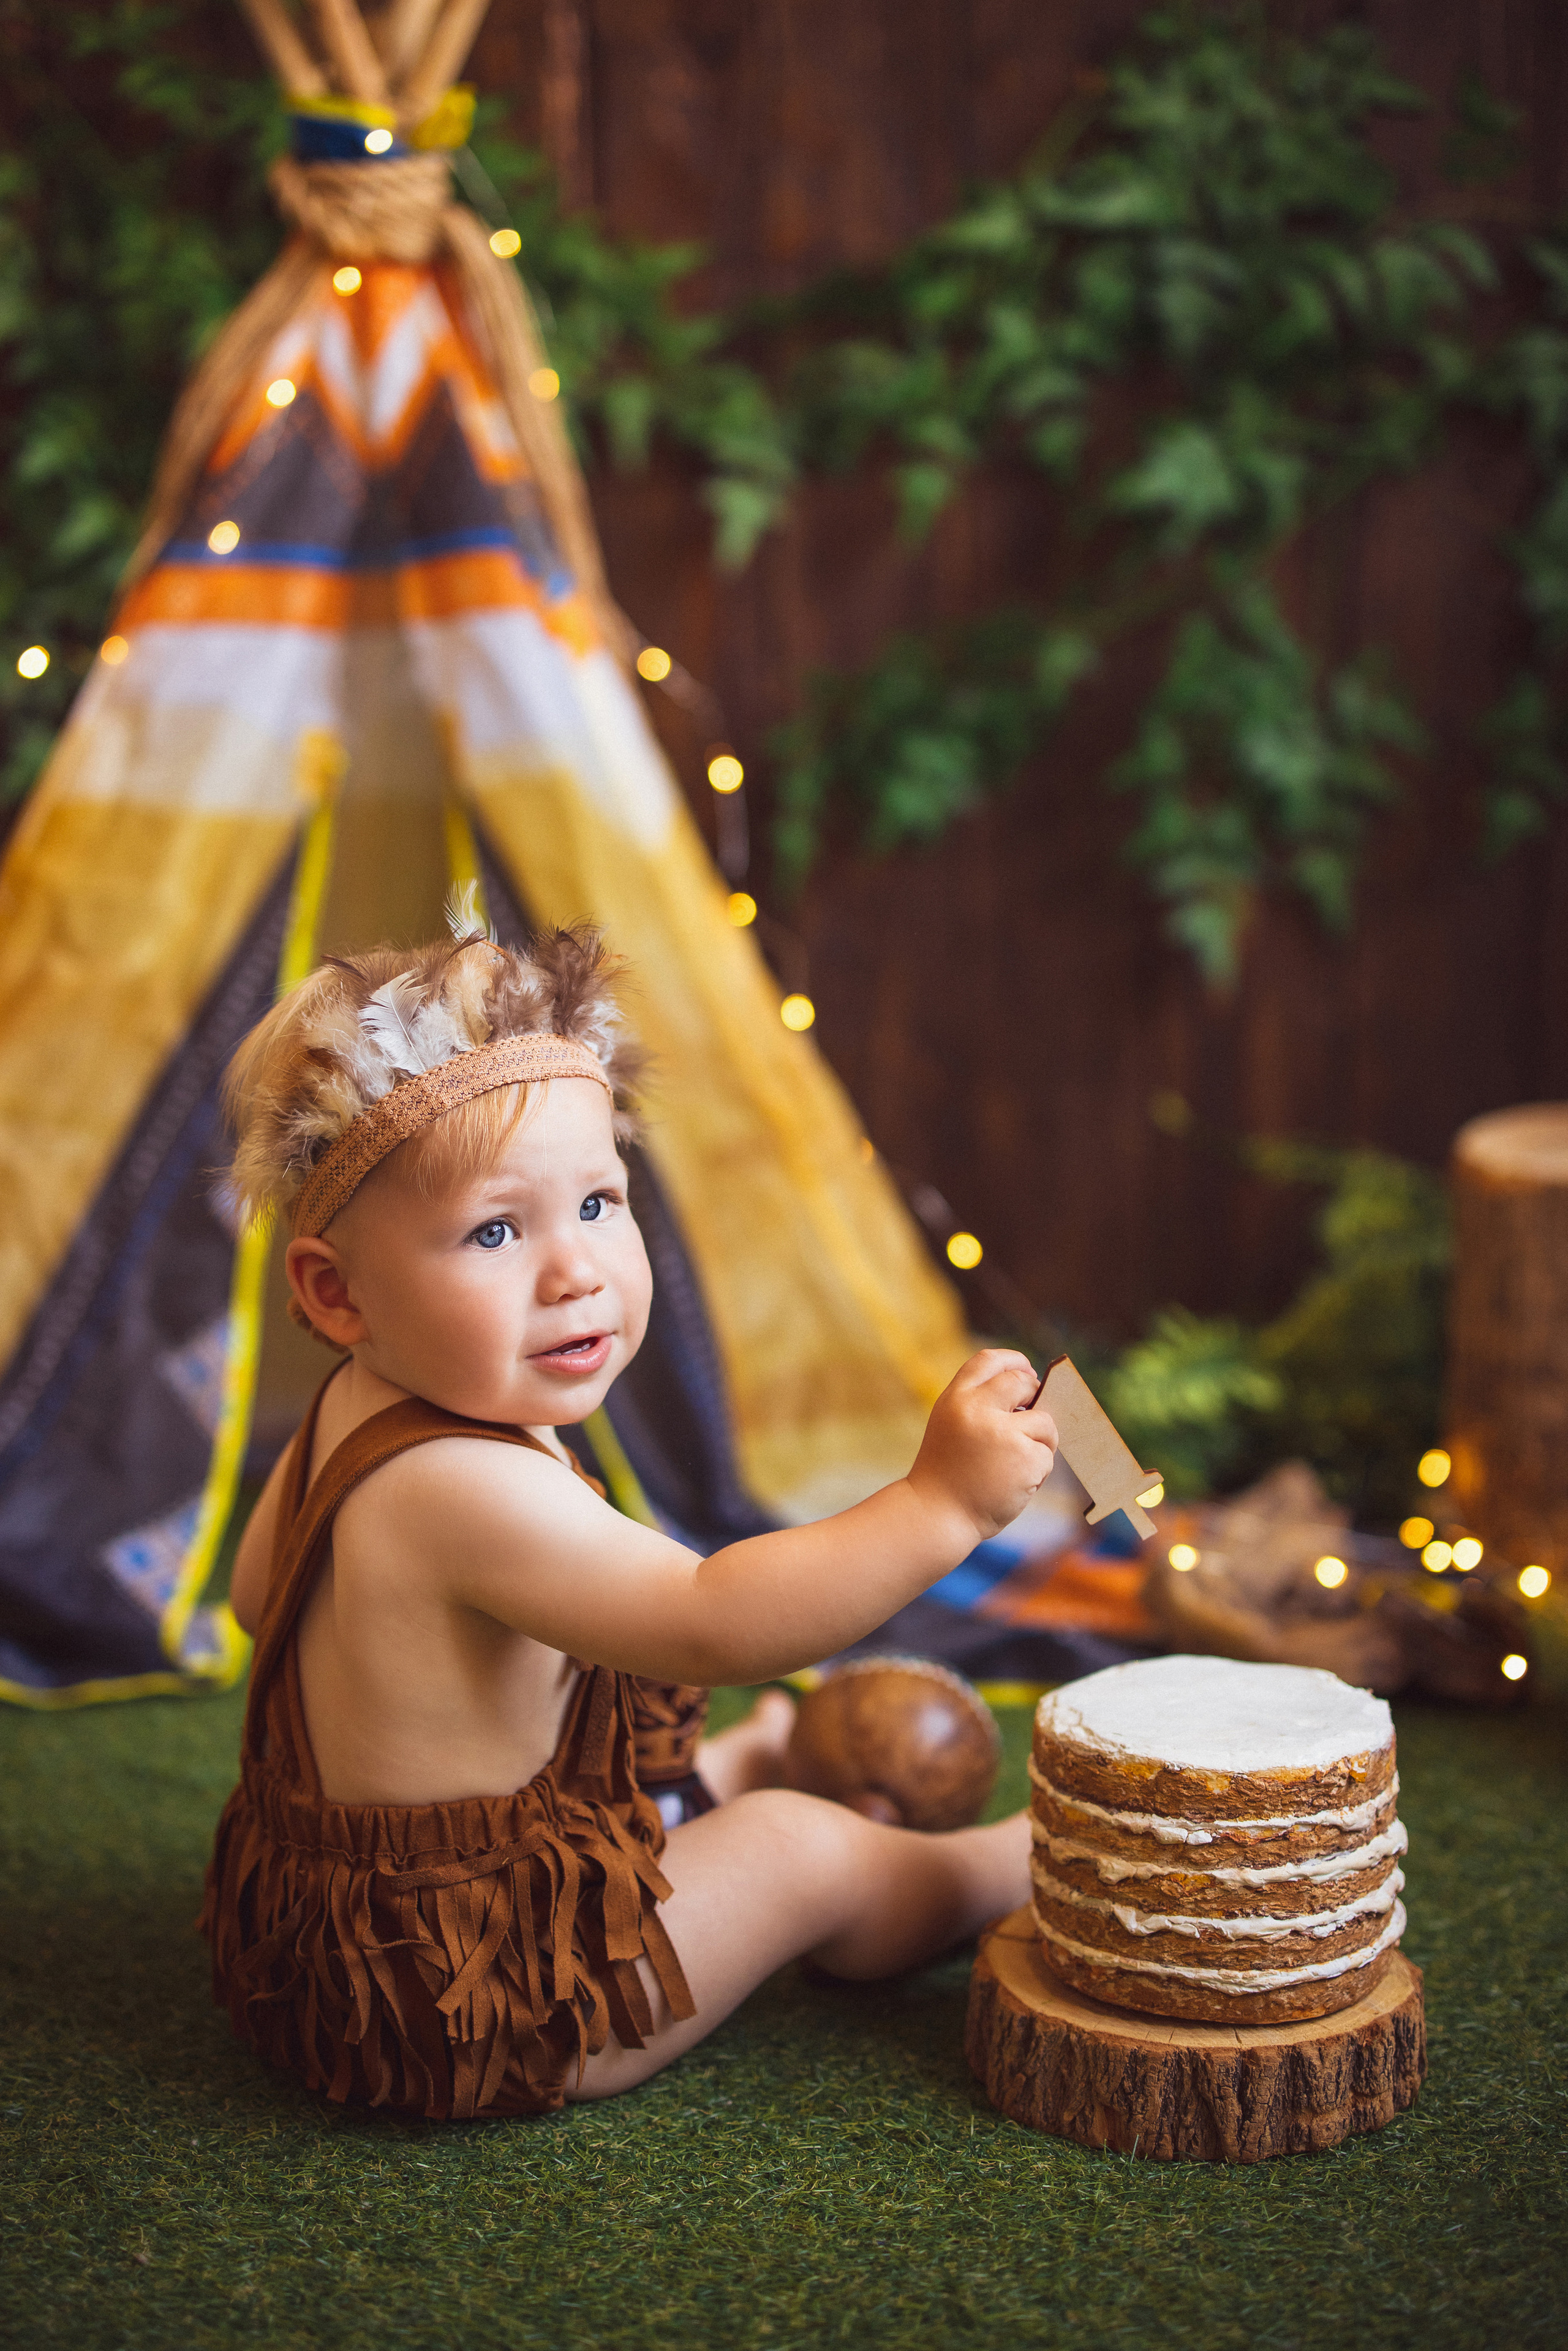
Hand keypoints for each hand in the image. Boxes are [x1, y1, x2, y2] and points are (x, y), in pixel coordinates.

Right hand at [906, 1350, 1057, 1544]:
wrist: (935, 1515)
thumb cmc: (947, 1473)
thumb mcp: (951, 1424)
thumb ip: (981, 1404)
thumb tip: (1033, 1391)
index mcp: (955, 1398)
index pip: (990, 1361)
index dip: (1014, 1362)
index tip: (1027, 1372)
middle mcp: (977, 1409)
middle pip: (1023, 1382)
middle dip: (1035, 1397)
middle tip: (1029, 1420)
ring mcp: (1003, 1433)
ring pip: (1044, 1423)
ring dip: (1039, 1443)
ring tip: (1013, 1465)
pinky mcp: (1025, 1458)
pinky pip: (1047, 1456)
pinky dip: (1038, 1472)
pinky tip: (1013, 1484)